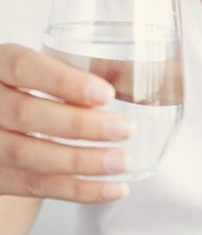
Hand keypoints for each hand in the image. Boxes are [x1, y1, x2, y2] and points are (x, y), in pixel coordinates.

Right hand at [0, 44, 133, 202]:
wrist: (5, 115)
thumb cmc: (37, 82)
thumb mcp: (50, 65)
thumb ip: (82, 68)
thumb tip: (135, 75)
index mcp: (0, 63)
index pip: (24, 68)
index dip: (64, 82)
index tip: (106, 94)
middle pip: (26, 114)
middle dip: (81, 125)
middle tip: (125, 129)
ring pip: (27, 156)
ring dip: (82, 162)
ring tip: (122, 161)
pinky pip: (33, 187)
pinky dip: (78, 190)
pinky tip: (113, 188)